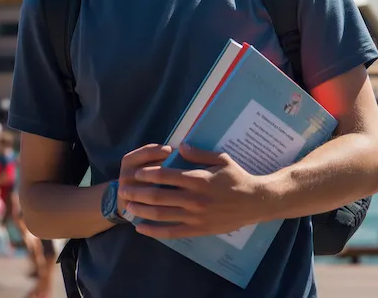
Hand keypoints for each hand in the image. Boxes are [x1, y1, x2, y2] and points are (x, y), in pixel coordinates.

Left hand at [119, 143, 263, 238]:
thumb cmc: (237, 177)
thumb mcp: (220, 158)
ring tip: (128, 207)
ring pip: (162, 215)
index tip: (137, 173)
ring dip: (142, 211)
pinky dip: (154, 231)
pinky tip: (141, 228)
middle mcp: (193, 198)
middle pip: (159, 196)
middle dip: (138, 193)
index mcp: (197, 179)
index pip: (166, 176)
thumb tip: (179, 146)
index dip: (149, 174)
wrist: (254, 202)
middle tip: (124, 190)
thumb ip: (198, 153)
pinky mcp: (197, 230)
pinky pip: (171, 232)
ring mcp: (194, 216)